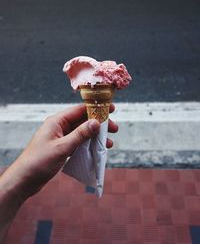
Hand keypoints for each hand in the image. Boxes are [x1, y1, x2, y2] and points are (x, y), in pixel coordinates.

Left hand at [3, 104, 117, 198]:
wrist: (25, 179)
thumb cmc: (39, 162)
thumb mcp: (62, 147)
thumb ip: (80, 134)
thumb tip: (96, 122)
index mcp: (57, 121)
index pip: (79, 110)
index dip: (96, 109)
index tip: (111, 109)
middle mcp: (60, 127)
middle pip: (83, 121)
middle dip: (99, 124)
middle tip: (114, 128)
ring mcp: (61, 137)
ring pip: (82, 132)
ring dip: (95, 136)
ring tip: (108, 142)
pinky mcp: (62, 147)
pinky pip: (79, 142)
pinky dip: (88, 144)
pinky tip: (98, 149)